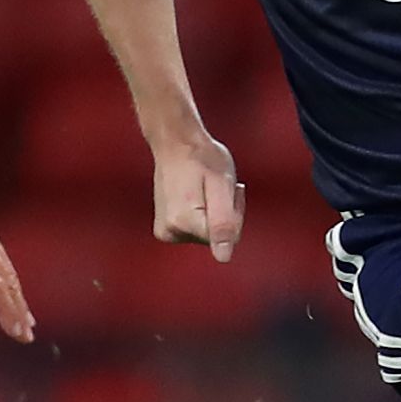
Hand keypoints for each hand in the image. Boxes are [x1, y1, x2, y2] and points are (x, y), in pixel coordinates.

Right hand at [152, 132, 244, 261]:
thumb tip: (224, 258)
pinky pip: (196, 232)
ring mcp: (166, 233)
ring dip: (215, 214)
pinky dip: (203, 216)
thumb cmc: (201, 157)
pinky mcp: (165, 231)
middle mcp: (171, 233)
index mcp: (185, 223)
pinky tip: (198, 195)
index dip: (236, 213)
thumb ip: (223, 223)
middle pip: (218, 238)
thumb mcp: (221, 184)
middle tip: (218, 187)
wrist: (175, 143)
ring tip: (207, 188)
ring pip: (208, 235)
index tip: (230, 189)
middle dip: (226, 214)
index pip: (230, 237)